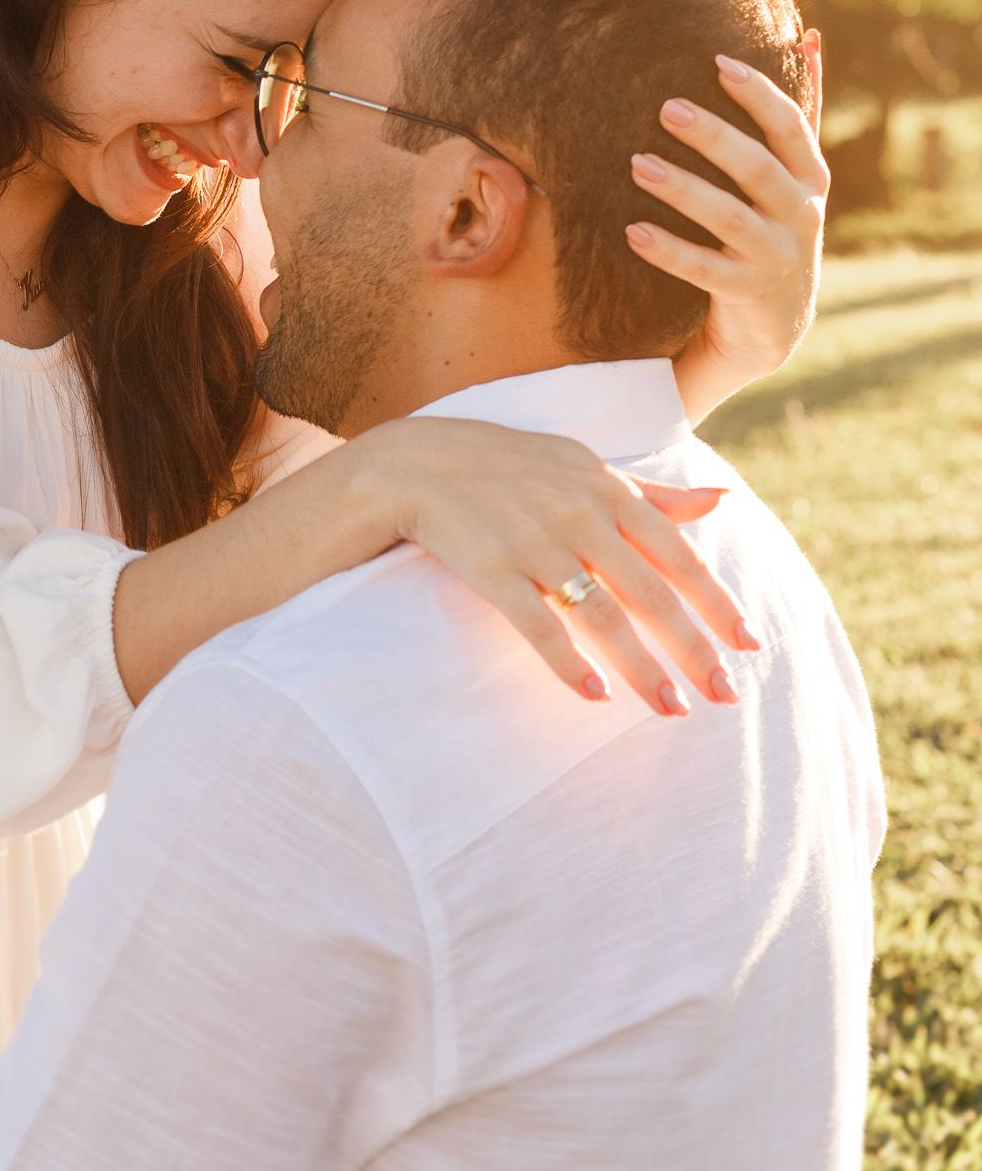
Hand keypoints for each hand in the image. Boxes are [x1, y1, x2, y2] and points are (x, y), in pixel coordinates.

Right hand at [377, 417, 752, 714]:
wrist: (421, 463)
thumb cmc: (514, 467)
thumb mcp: (589, 468)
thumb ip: (655, 495)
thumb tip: (722, 499)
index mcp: (610, 493)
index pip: (678, 555)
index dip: (716, 603)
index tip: (749, 645)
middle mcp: (580, 518)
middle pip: (649, 593)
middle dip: (691, 648)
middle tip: (722, 694)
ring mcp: (535, 544)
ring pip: (601, 616)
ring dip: (640, 667)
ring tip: (670, 707)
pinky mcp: (492, 569)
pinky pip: (537, 625)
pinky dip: (568, 662)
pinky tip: (595, 695)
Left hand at [631, 33, 828, 409]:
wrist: (775, 325)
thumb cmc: (774, 229)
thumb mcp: (795, 176)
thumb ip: (798, 114)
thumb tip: (809, 37)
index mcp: (810, 178)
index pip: (790, 127)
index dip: (758, 94)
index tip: (718, 64)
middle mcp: (799, 214)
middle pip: (756, 167)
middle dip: (712, 136)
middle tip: (665, 108)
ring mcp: (774, 255)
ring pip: (728, 217)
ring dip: (683, 188)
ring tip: (637, 164)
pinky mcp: (746, 293)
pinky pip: (703, 269)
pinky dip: (669, 250)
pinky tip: (633, 231)